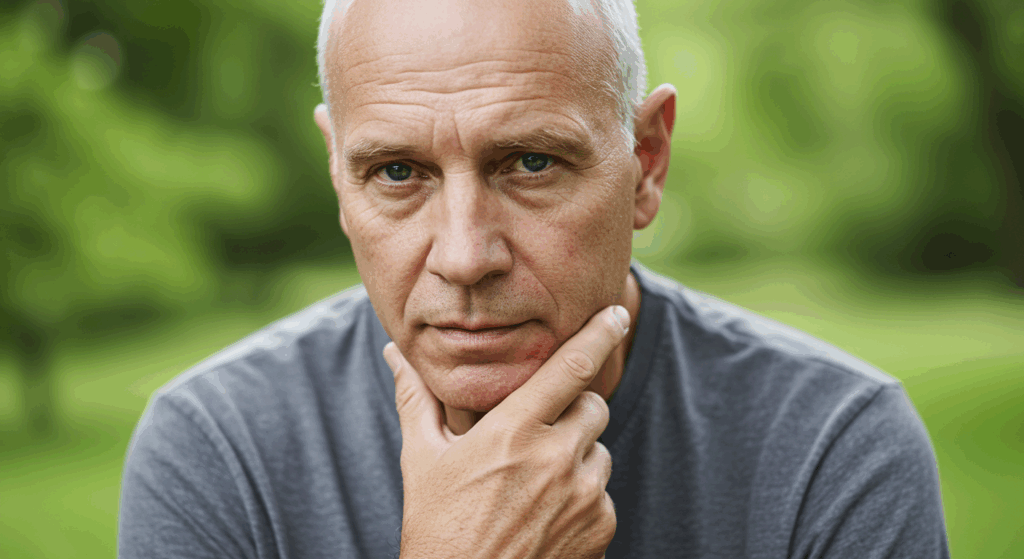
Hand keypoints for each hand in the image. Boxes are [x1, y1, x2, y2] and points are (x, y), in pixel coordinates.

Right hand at [384, 305, 630, 558]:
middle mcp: (556, 459)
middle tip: (537, 433)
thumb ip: (417, 398)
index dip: (599, 333)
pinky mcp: (601, 530)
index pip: (571, 366)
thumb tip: (395, 353)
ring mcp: (584, 497)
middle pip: (593, 406)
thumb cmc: (436, 527)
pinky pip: (604, 494)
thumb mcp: (422, 459)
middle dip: (573, 409)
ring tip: (531, 485)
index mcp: (513, 431)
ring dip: (576, 456)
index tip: (616, 312)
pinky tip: (544, 517)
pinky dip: (582, 498)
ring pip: (599, 451)